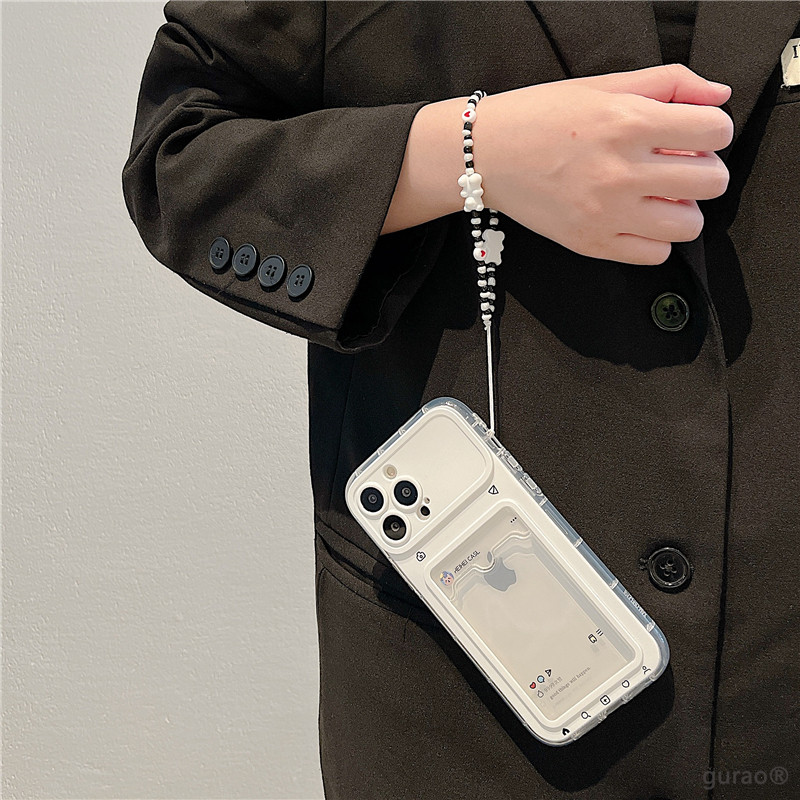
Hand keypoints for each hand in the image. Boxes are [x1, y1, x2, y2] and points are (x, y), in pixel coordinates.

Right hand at [474, 64, 732, 264]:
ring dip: (683, 209)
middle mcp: (620, 171)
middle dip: (704, 170)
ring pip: (689, 225)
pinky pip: (654, 255)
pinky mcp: (590, 243)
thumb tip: (717, 96)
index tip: (693, 134)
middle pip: (712, 181)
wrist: (486, 155)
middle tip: (678, 166)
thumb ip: (668, 83)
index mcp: (627, 121)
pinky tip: (636, 219)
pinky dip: (655, 239)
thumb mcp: (603, 85)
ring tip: (659, 197)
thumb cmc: (540, 116)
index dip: (712, 130)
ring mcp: (605, 213)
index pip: (716, 130)